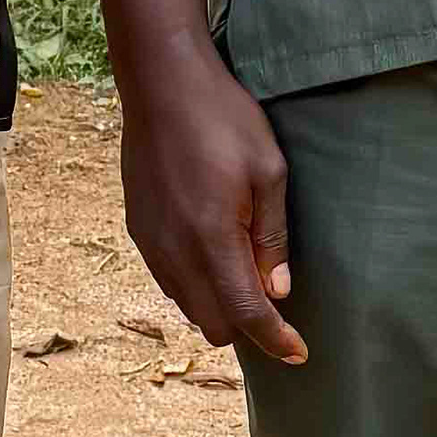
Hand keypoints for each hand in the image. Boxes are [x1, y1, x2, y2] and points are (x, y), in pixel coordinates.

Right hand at [119, 40, 302, 368]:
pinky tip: (214, 251)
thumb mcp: (269, 171)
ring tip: (244, 268)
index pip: (245, 313)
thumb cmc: (223, 118)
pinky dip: (195, 283)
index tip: (298, 353)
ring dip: (218, 304)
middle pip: (213, 324)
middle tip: (273, 296)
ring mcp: (150, 242)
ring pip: (187, 305)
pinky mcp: (137, 230)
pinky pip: (168, 280)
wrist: (161, 83)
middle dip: (247, 325)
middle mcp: (174, 250)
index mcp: (211, 238)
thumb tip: (277, 290)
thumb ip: (272, 237)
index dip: (274, 339)